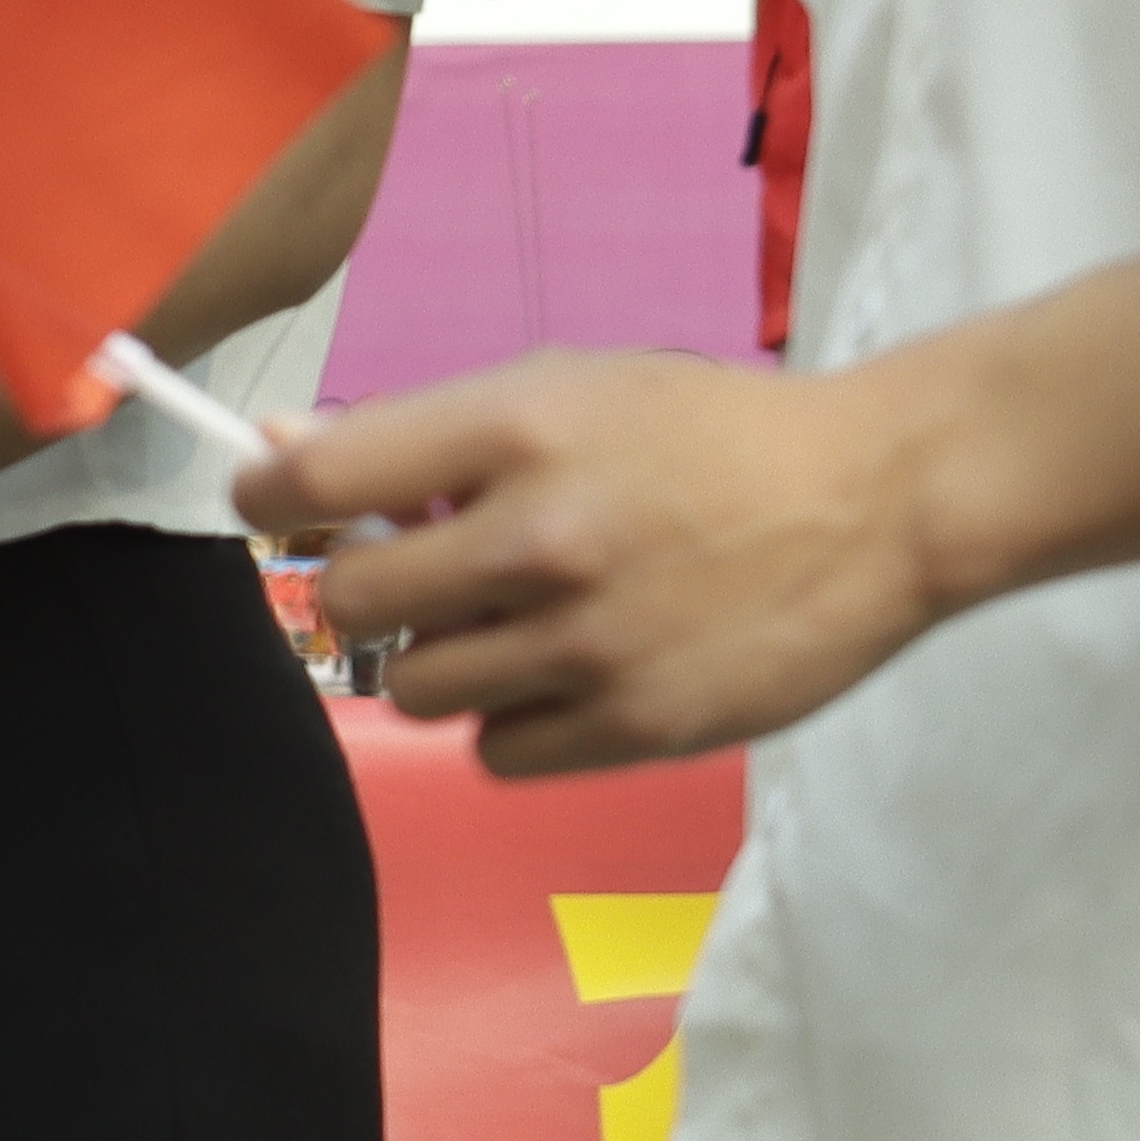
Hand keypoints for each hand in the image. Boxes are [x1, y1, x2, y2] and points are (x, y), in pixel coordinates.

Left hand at [252, 347, 954, 777]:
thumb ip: (426, 435)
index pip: (321, 483)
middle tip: (420, 571)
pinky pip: (499, 752)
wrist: (873, 501)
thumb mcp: (568, 388)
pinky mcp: (635, 729)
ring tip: (515, 620)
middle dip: (366, 590)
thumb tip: (279, 458)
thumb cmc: (705, 433)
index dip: (267, 500)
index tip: (271, 507)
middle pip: (350, 606)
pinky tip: (572, 671)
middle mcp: (542, 538)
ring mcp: (589, 643)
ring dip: (443, 658)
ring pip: (415, 690)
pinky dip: (516, 720)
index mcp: (518, 428)